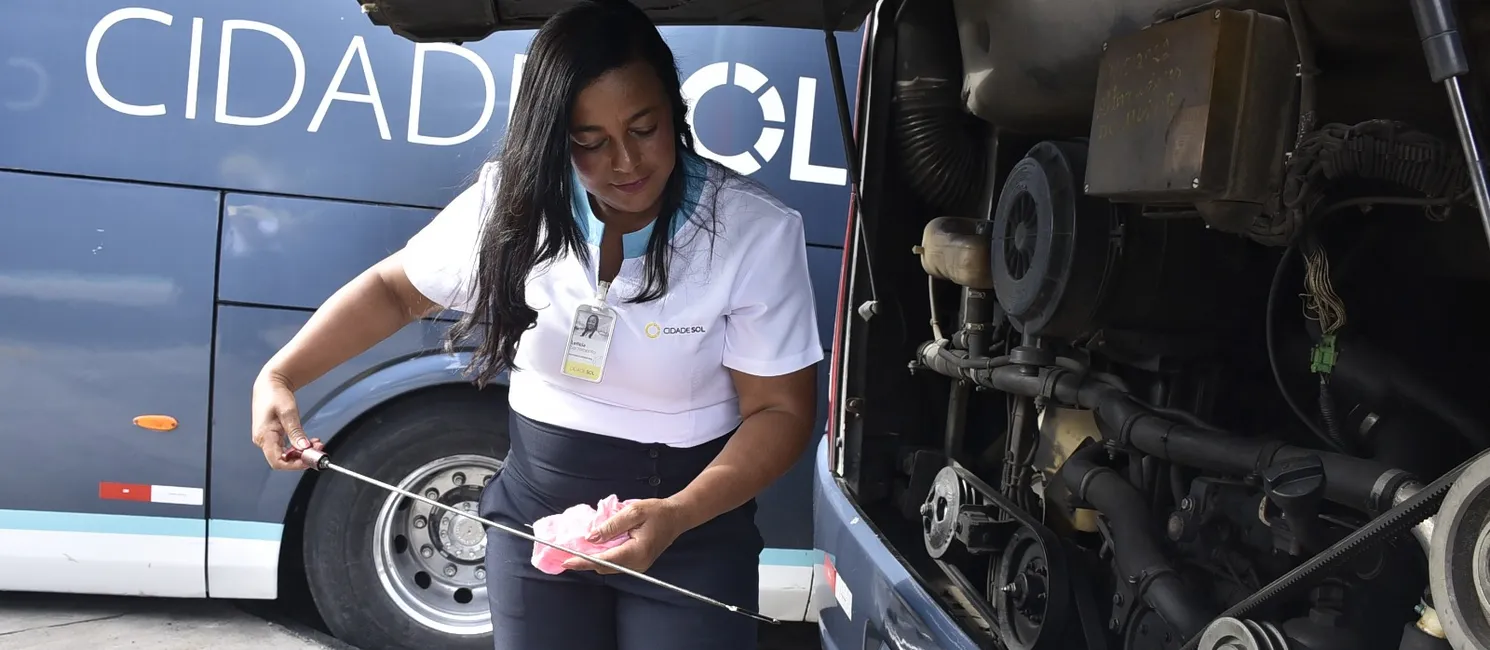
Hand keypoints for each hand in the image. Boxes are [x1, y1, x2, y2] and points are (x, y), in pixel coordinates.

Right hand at [251, 372, 321, 469]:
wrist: (269, 384)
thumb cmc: (275, 394)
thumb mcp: (288, 412)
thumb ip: (296, 432)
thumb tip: (304, 448)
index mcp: (264, 436)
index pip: (278, 461)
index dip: (294, 465)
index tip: (310, 460)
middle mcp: (263, 441)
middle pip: (282, 460)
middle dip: (301, 458)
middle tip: (318, 451)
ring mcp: (267, 439)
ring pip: (285, 454)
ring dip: (301, 453)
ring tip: (316, 445)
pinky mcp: (272, 436)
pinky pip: (285, 447)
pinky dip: (298, 447)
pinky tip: (309, 442)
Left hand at [561, 498, 689, 574]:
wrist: (677, 516)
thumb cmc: (657, 511)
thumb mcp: (633, 511)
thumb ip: (611, 525)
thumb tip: (590, 537)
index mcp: (636, 552)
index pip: (604, 560)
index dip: (583, 561)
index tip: (566, 561)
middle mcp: (637, 564)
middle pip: (604, 567)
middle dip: (585, 561)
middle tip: (566, 553)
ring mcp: (638, 566)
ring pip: (609, 566)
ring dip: (593, 559)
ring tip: (577, 550)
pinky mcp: (638, 563)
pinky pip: (616, 563)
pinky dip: (603, 557)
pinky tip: (594, 548)